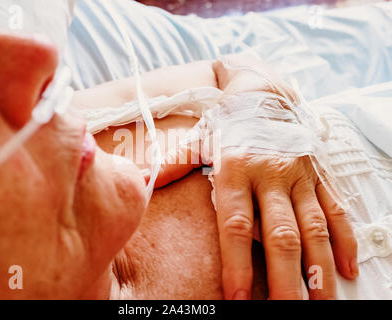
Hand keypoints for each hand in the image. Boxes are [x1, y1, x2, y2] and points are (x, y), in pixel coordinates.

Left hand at [150, 54, 357, 298]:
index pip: (235, 224)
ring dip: (318, 267)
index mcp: (234, 168)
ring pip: (313, 227)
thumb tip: (142, 179)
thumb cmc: (226, 124)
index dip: (235, 263)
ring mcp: (298, 175)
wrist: (263, 94)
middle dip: (283, 277)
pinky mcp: (317, 175)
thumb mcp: (198, 141)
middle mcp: (269, 174)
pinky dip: (344, 240)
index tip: (237, 296)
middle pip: (279, 234)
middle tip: (285, 309)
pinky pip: (335, 209)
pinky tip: (348, 268)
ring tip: (320, 300)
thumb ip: (174, 163)